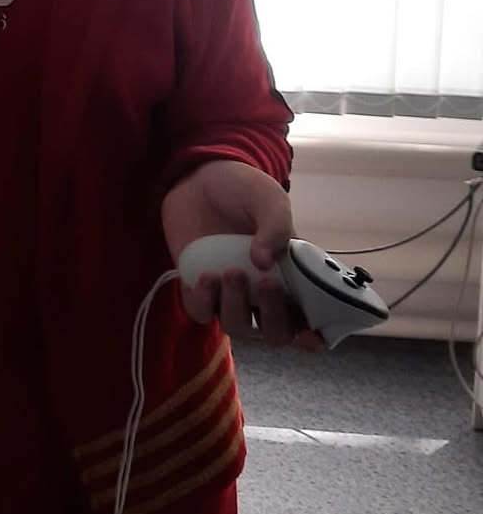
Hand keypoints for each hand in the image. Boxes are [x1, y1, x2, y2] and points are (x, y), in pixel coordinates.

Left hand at [162, 160, 321, 350]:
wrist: (199, 178)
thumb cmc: (243, 190)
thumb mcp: (268, 199)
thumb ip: (276, 226)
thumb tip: (265, 263)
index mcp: (292, 276)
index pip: (309, 318)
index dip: (314, 336)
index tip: (311, 334)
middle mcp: (262, 291)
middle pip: (275, 333)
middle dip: (273, 318)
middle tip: (267, 283)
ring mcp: (230, 293)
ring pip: (238, 326)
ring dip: (236, 305)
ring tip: (230, 271)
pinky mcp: (199, 289)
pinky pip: (202, 313)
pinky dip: (205, 301)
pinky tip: (207, 275)